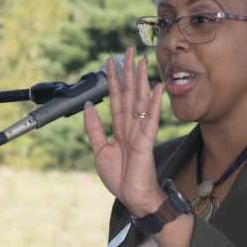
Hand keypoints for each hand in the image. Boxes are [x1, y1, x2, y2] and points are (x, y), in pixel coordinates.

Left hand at [83, 46, 165, 216]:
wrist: (133, 197)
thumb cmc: (121, 178)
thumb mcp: (99, 151)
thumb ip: (94, 129)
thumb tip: (88, 107)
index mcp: (119, 128)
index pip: (115, 97)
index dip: (112, 78)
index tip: (110, 60)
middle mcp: (131, 125)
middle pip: (129, 92)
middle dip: (127, 71)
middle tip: (128, 50)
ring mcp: (140, 131)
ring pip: (140, 99)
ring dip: (140, 79)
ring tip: (141, 60)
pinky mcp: (147, 139)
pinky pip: (152, 117)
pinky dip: (155, 101)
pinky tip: (157, 86)